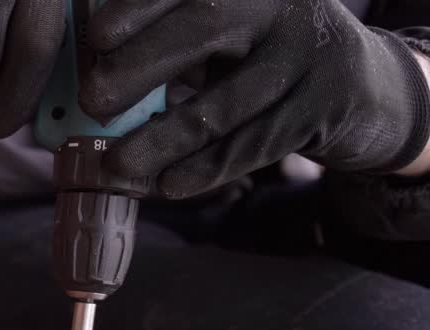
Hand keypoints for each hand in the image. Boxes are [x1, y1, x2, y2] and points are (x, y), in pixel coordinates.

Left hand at [81, 0, 429, 197]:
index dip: (140, 8)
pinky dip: (207, 168)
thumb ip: (170, 45)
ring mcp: (307, 54)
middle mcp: (281, 5)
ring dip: (164, 138)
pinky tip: (168, 186)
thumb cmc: (264, 58)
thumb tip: (89, 76)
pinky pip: (255, 143)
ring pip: (225, 101)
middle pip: (205, 28)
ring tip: (116, 165)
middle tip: (91, 101)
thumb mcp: (226, 36)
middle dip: (140, 66)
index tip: (99, 37)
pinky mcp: (324, 107)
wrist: (365, 86)